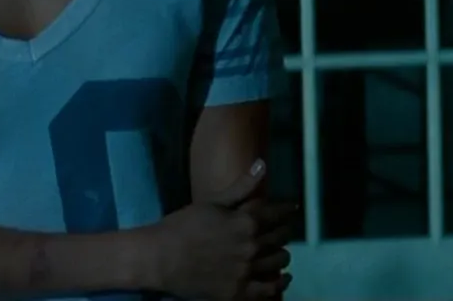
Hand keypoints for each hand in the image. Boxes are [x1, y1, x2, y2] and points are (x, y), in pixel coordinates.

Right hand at [148, 159, 298, 300]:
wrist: (160, 258)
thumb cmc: (183, 226)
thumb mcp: (213, 202)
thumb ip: (242, 186)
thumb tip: (263, 164)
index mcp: (247, 222)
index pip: (278, 214)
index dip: (287, 210)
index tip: (292, 209)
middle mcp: (252, 247)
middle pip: (281, 237)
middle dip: (284, 231)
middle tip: (284, 229)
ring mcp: (246, 271)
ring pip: (279, 261)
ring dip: (282, 254)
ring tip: (278, 251)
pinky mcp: (239, 292)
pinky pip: (270, 290)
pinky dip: (280, 283)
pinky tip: (282, 277)